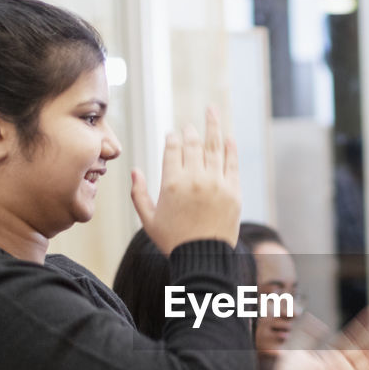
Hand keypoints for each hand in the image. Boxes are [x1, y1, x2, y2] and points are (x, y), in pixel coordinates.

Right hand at [130, 107, 239, 253]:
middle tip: (189, 126)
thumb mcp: (148, 220)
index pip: (172, 149)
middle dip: (190, 132)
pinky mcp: (234, 191)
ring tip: (212, 110)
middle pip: (193, 144)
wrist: (203, 259)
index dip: (172, 139)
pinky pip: (232, 163)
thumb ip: (139, 194)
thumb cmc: (173, 241)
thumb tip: (135, 170)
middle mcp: (195, 179)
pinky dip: (230, 148)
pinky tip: (228, 137)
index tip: (172, 135)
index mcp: (172, 183)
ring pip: (214, 147)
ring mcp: (217, 183)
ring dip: (213, 126)